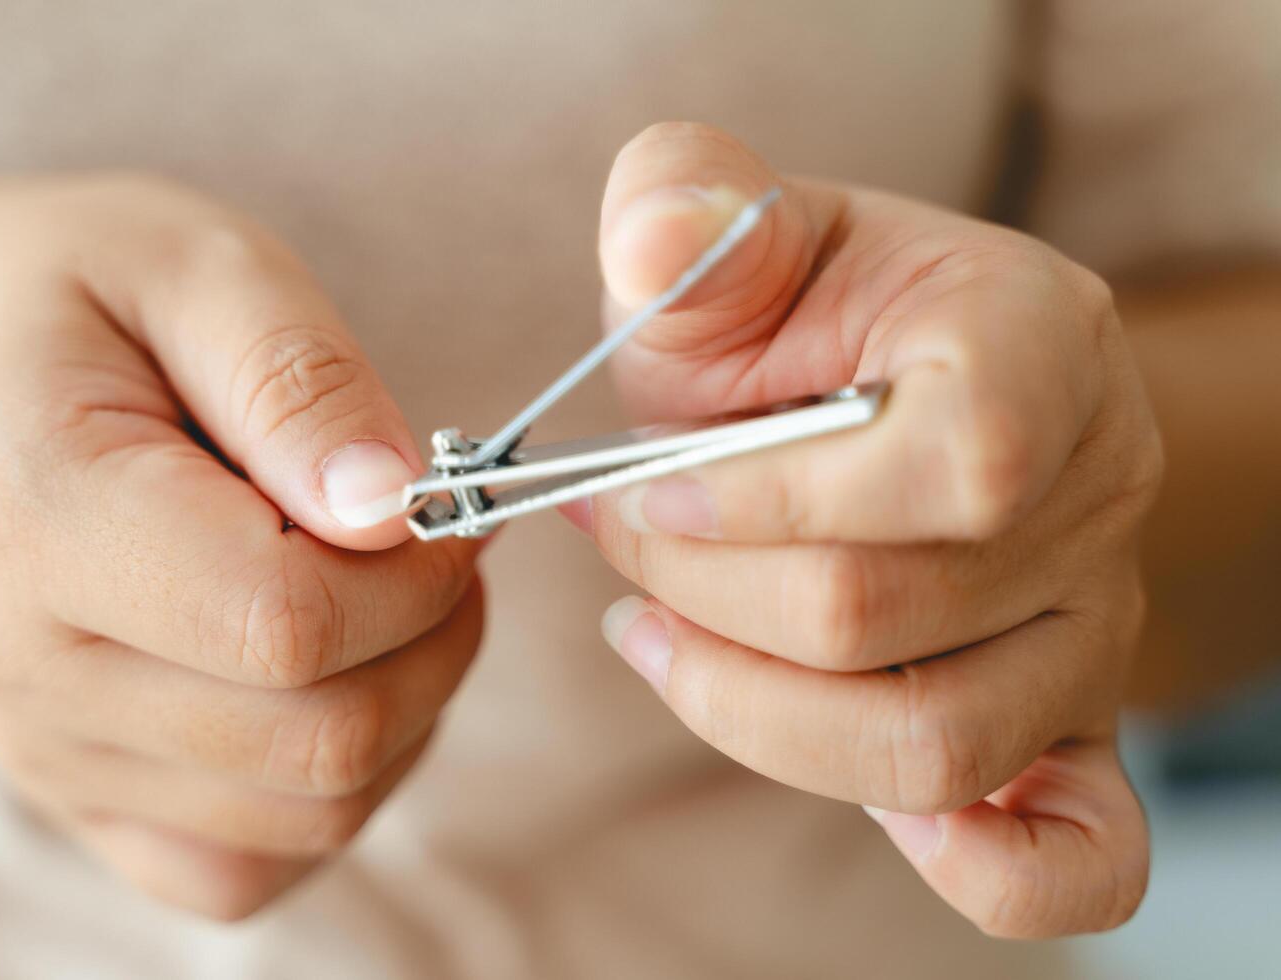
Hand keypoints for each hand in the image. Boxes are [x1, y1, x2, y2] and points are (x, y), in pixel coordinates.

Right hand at [0, 176, 481, 918]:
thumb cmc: (84, 303)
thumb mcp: (199, 266)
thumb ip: (299, 383)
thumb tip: (395, 510)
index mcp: (40, 524)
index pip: (289, 623)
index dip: (418, 571)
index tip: (443, 499)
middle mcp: (31, 676)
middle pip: (321, 740)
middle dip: (435, 638)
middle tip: (437, 541)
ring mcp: (55, 758)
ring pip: (316, 813)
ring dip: (410, 706)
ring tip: (386, 592)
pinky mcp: (88, 803)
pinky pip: (256, 867)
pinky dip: (339, 786)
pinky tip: (335, 676)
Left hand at [579, 124, 1161, 936]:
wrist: (888, 383)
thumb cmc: (800, 319)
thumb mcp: (735, 243)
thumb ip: (694, 213)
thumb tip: (658, 238)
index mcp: (1040, 347)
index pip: (956, 468)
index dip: (766, 501)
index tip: (642, 488)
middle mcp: (1095, 497)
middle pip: (894, 617)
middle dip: (700, 592)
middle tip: (617, 544)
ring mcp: (1089, 628)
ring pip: (938, 745)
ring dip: (750, 709)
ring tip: (656, 638)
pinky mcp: (1064, 725)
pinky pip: (1076, 855)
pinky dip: (980, 870)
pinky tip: (877, 822)